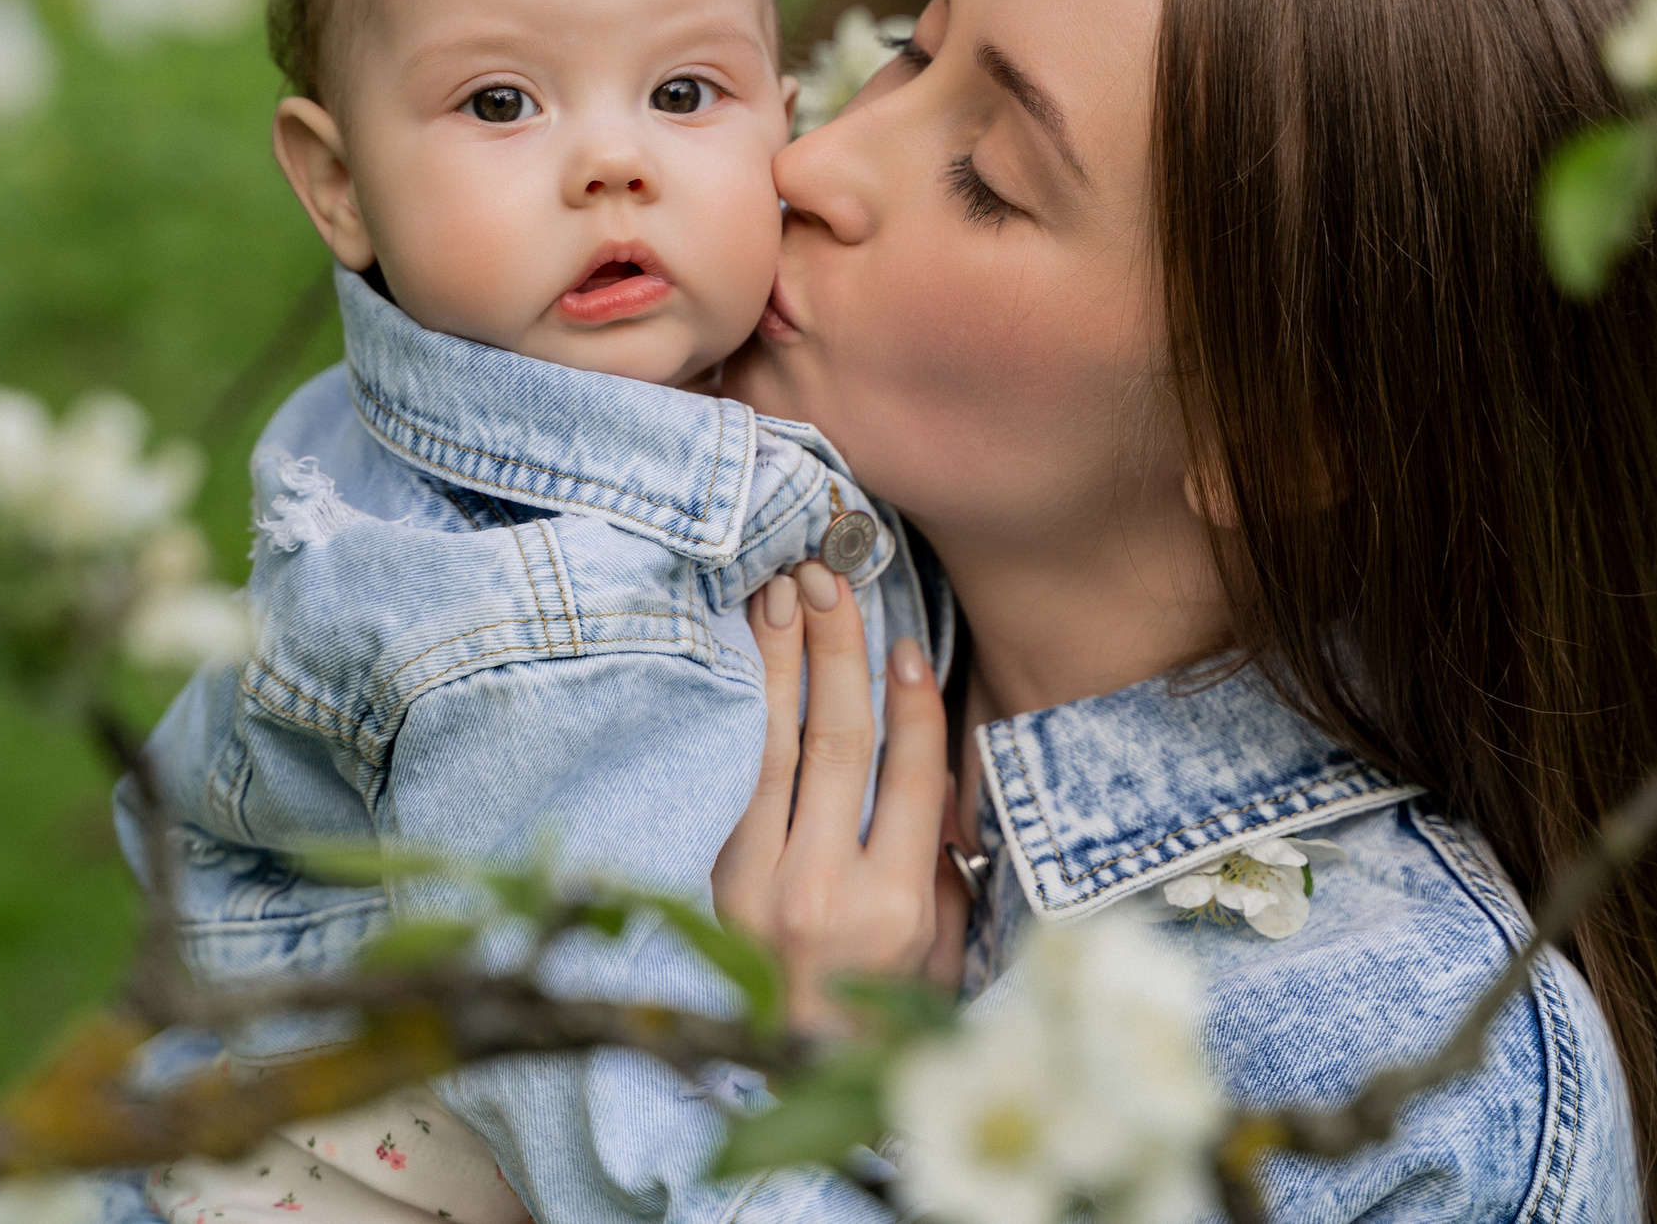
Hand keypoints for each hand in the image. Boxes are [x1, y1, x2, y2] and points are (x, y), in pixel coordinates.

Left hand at [713, 561, 967, 1034]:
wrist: (786, 1078)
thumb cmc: (882, 1013)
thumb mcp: (939, 947)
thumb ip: (940, 862)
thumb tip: (933, 773)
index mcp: (895, 906)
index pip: (909, 776)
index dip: (913, 704)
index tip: (907, 643)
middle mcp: (824, 889)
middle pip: (837, 743)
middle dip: (837, 653)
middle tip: (832, 579)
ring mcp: (759, 883)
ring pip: (773, 747)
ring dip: (777, 661)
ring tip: (780, 592)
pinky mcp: (715, 879)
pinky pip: (733, 777)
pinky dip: (737, 710)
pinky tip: (736, 657)